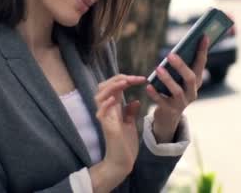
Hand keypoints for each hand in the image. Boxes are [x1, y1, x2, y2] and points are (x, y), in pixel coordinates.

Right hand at [91, 74, 144, 189]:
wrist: (122, 162)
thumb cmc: (125, 144)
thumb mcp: (130, 124)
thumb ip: (130, 112)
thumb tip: (135, 100)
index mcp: (113, 108)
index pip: (115, 86)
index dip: (126, 79)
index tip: (141, 78)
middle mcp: (107, 110)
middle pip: (103, 87)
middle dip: (117, 78)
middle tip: (134, 78)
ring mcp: (105, 118)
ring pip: (99, 96)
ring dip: (111, 87)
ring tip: (124, 82)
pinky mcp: (106, 127)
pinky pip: (100, 112)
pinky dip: (105, 104)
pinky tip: (113, 99)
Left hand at [146, 35, 208, 142]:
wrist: (168, 117)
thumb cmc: (172, 91)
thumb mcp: (178, 79)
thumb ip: (179, 66)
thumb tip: (175, 49)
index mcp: (196, 81)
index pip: (201, 64)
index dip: (203, 50)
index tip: (203, 36)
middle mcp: (192, 92)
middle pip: (190, 78)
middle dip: (181, 66)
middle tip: (170, 54)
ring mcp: (182, 103)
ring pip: (177, 91)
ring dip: (167, 79)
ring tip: (157, 69)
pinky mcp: (169, 110)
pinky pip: (162, 102)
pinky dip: (155, 94)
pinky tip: (148, 86)